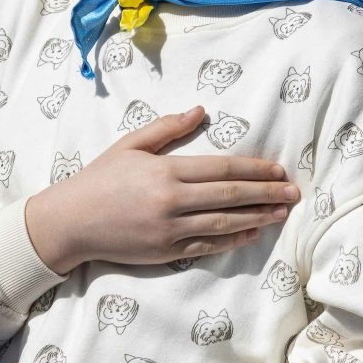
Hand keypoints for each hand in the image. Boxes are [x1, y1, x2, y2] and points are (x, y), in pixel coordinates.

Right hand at [21, 106, 296, 274]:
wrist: (68, 223)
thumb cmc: (99, 179)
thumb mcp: (131, 145)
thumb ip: (168, 128)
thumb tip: (201, 110)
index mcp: (166, 171)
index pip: (222, 168)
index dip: (255, 169)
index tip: (279, 170)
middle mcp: (171, 201)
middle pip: (230, 195)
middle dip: (266, 193)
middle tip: (294, 192)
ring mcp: (169, 230)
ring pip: (224, 223)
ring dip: (258, 217)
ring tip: (282, 212)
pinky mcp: (165, 252)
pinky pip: (207, 246)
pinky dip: (233, 240)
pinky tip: (253, 233)